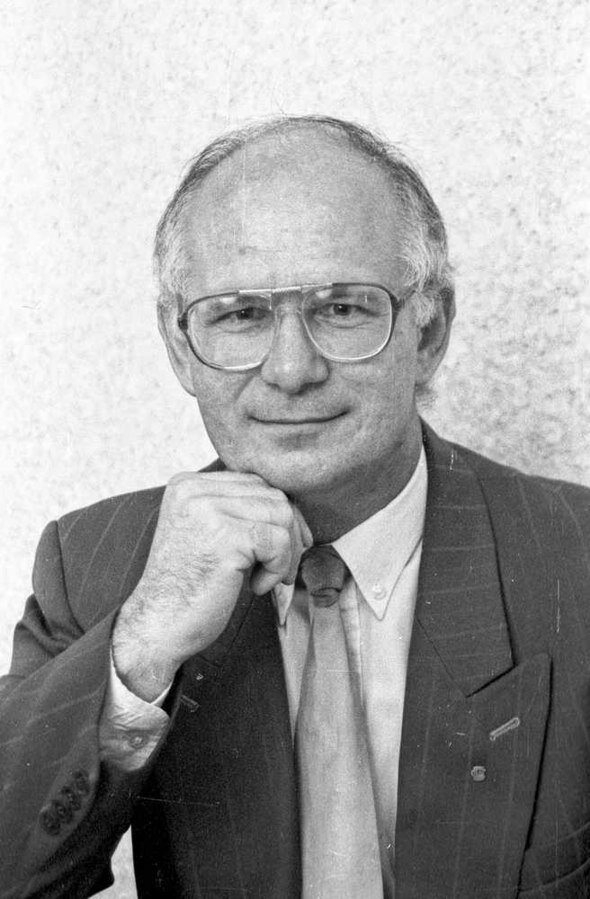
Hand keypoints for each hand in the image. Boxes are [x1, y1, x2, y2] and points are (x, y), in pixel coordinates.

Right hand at [112, 471, 311, 700]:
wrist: (157, 627)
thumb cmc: (189, 587)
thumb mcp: (207, 533)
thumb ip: (235, 509)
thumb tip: (291, 505)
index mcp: (188, 484)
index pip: (255, 483)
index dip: (277, 516)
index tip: (282, 548)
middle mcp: (195, 489)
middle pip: (273, 495)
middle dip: (289, 534)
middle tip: (281, 569)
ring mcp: (208, 510)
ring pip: (281, 515)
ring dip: (285, 553)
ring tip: (264, 578)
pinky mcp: (224, 536)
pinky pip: (278, 541)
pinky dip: (278, 568)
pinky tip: (256, 587)